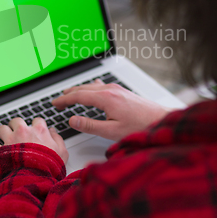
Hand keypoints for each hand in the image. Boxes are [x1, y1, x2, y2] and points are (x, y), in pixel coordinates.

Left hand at [0, 117, 68, 164]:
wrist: (36, 177)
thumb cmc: (49, 166)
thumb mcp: (62, 152)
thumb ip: (58, 139)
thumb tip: (53, 132)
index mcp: (39, 130)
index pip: (37, 120)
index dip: (36, 125)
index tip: (36, 129)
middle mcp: (23, 131)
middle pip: (17, 121)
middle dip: (16, 124)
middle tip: (16, 129)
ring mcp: (10, 140)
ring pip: (1, 128)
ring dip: (1, 130)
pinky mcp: (0, 150)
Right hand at [52, 80, 171, 141]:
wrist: (162, 121)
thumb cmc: (141, 127)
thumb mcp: (111, 131)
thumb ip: (90, 126)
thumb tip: (72, 120)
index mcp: (106, 98)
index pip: (78, 96)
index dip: (64, 100)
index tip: (54, 104)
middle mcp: (110, 89)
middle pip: (83, 89)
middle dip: (68, 94)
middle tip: (57, 102)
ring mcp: (116, 89)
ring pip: (91, 87)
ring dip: (78, 91)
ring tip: (69, 96)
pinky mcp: (121, 91)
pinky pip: (100, 86)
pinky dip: (89, 89)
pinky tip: (90, 89)